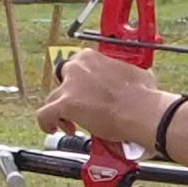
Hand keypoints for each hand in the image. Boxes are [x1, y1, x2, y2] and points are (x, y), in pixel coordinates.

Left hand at [38, 47, 163, 149]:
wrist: (141, 110)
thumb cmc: (143, 94)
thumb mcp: (134, 73)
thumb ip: (122, 74)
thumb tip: (129, 82)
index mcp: (91, 57)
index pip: (77, 68)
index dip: (80, 83)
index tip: (86, 93)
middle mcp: (76, 68)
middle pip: (63, 81)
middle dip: (69, 94)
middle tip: (80, 108)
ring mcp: (69, 86)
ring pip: (53, 99)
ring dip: (60, 111)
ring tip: (70, 124)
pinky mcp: (64, 105)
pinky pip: (44, 115)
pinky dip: (46, 123)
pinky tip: (53, 129)